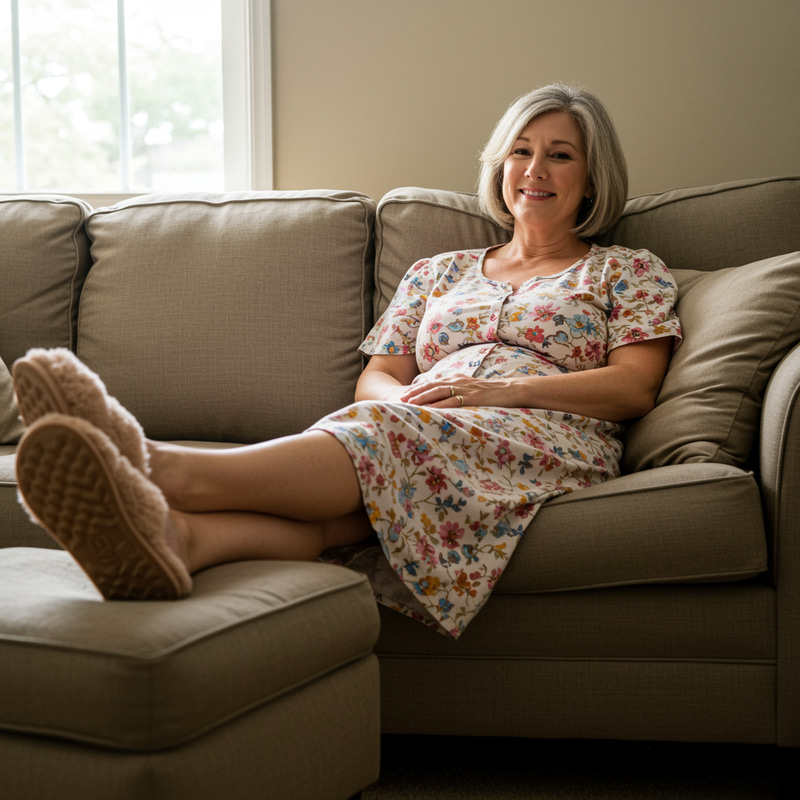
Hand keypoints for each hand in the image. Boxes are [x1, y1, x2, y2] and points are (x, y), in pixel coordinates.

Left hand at [399, 375, 516, 408]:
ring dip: (423, 397)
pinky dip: (440, 405)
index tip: (405, 394)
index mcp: (457, 379)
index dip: (418, 388)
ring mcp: (465, 389)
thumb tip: (444, 398)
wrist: (511, 389)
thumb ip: (458, 390)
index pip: (433, 382)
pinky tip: (431, 410)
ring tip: (410, 403)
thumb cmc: (492, 392)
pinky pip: (453, 401)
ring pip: (438, 392)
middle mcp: (458, 381)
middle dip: (415, 392)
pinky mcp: (472, 397)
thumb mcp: (471, 388)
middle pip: (431, 386)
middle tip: (401, 399)